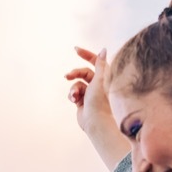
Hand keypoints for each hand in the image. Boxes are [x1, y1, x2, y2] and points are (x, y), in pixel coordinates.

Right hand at [66, 46, 128, 170]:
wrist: (95, 121)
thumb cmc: (99, 101)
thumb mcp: (99, 80)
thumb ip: (100, 64)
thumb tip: (104, 49)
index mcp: (104, 77)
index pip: (95, 61)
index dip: (86, 54)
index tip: (75, 49)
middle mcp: (97, 84)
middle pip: (83, 72)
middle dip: (74, 74)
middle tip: (67, 76)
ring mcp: (89, 92)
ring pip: (76, 84)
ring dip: (73, 89)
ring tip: (74, 96)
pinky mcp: (82, 101)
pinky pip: (73, 93)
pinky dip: (72, 95)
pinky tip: (74, 100)